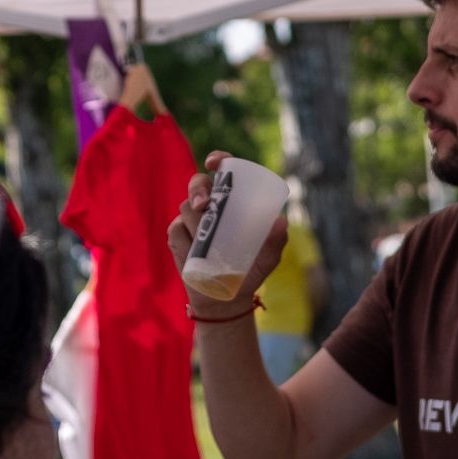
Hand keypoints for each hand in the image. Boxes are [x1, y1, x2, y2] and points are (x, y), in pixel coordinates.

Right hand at [167, 150, 290, 319]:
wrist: (227, 298)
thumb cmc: (250, 270)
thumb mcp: (268, 257)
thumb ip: (275, 240)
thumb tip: (281, 222)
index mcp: (232, 201)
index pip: (223, 171)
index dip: (217, 159)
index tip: (213, 163)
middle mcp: (210, 206)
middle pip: (197, 183)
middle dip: (197, 189)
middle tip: (203, 205)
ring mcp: (191, 221)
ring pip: (185, 207)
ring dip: (194, 220)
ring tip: (205, 239)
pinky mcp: (177, 238)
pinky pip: (176, 230)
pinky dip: (184, 241)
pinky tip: (192, 253)